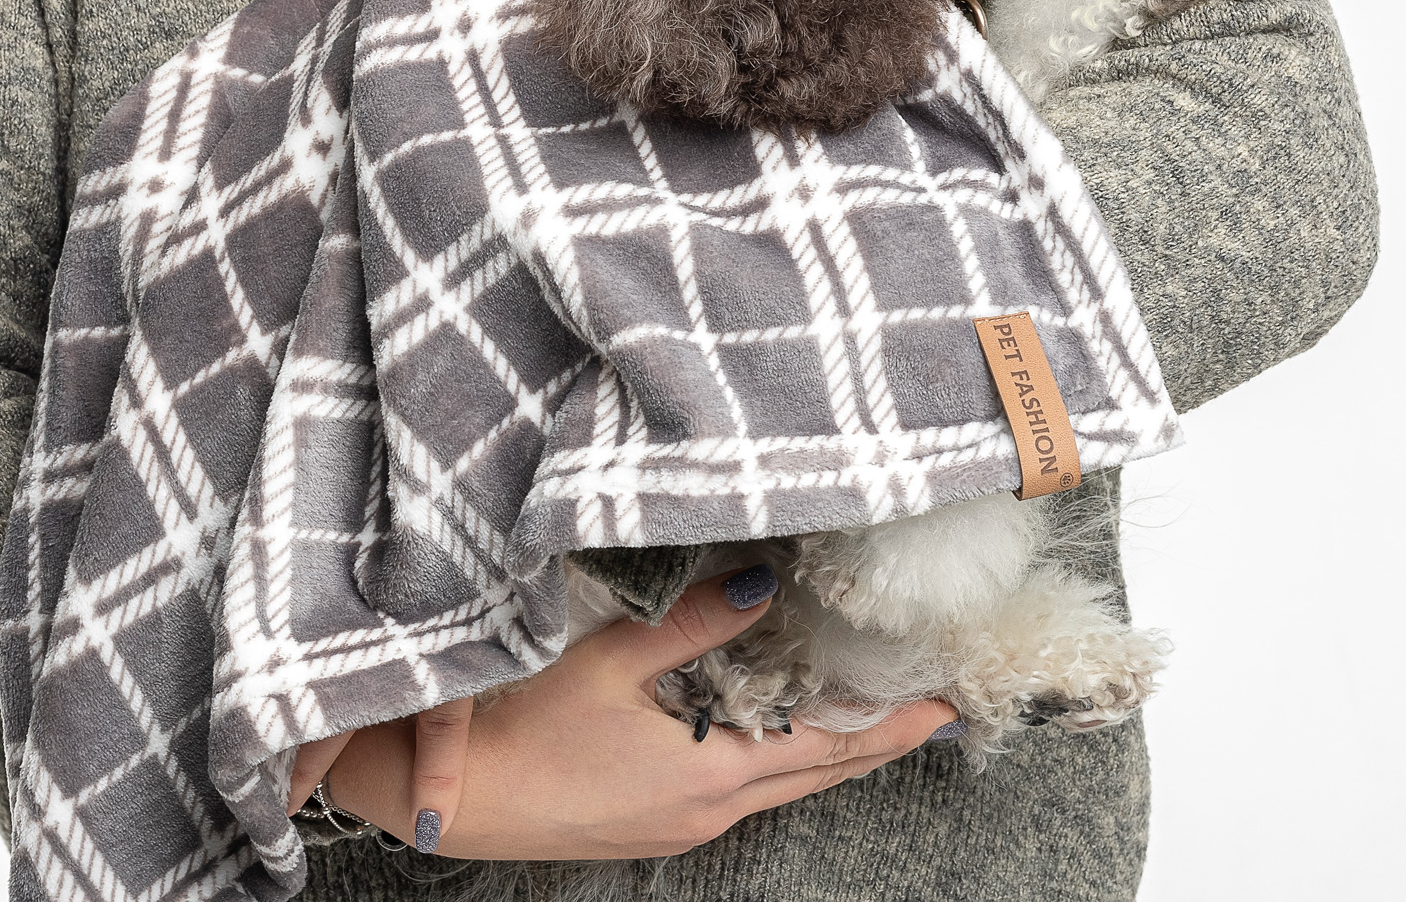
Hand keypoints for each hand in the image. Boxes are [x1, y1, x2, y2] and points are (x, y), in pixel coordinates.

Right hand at [321, 565, 956, 858]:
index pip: (828, 747)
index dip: (889, 726)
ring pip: (782, 782)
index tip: (943, 707)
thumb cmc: (529, 729)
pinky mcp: (658, 820)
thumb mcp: (612, 662)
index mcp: (713, 771)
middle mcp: (712, 806)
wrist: (461, 800)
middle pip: (816, 772)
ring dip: (830, 752)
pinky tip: (778, 735)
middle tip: (931, 711)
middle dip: (878, 741)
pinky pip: (744, 787)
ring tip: (872, 719)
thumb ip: (692, 624)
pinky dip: (780, 758)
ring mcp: (684, 821)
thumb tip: (764, 585)